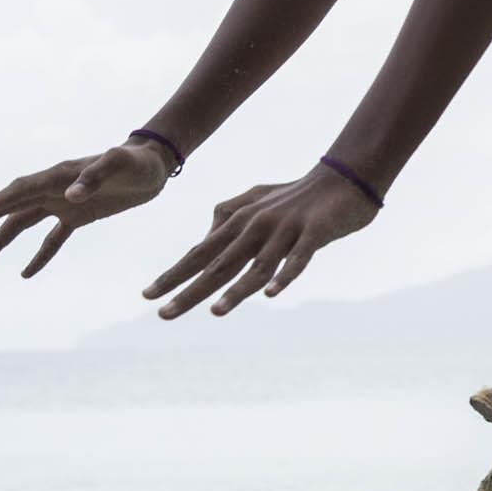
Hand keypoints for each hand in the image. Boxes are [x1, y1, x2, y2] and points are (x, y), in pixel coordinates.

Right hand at [0, 141, 171, 276]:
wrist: (153, 165)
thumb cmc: (136, 160)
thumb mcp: (120, 163)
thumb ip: (95, 176)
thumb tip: (71, 197)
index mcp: (59, 175)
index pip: (22, 189)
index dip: (0, 200)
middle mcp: (54, 188)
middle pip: (11, 206)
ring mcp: (63, 203)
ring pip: (23, 224)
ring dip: (1, 241)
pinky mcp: (78, 217)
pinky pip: (52, 239)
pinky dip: (39, 255)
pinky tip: (24, 273)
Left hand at [142, 165, 379, 318]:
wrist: (343, 177)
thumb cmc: (298, 193)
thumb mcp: (257, 199)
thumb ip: (228, 213)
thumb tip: (206, 235)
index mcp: (240, 221)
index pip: (200, 252)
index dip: (173, 274)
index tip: (147, 295)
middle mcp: (256, 226)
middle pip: (219, 264)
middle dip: (190, 290)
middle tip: (163, 313)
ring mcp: (285, 230)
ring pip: (257, 266)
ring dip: (236, 290)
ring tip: (215, 312)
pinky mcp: (314, 232)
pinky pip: (298, 258)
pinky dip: (285, 276)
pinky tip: (273, 295)